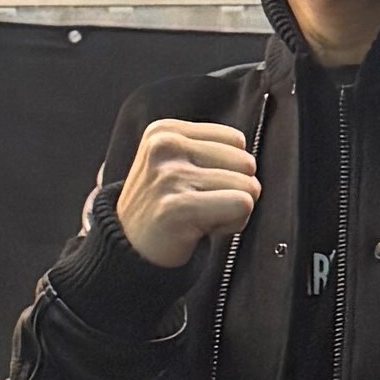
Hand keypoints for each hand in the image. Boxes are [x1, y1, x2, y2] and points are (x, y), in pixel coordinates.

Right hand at [114, 117, 261, 269]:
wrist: (127, 248)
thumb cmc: (162, 208)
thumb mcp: (175, 164)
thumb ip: (209, 151)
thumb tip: (252, 159)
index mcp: (165, 131)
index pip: (236, 140)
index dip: (228, 170)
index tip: (200, 188)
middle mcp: (166, 146)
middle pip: (246, 162)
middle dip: (233, 190)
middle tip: (202, 206)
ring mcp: (170, 175)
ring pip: (247, 186)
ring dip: (232, 210)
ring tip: (201, 217)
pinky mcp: (179, 206)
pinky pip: (241, 205)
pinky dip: (232, 223)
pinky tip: (204, 229)